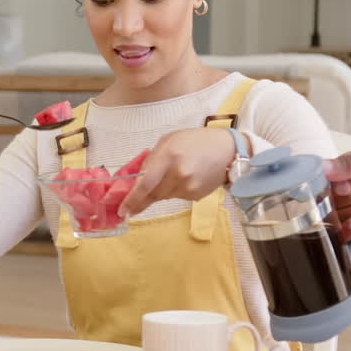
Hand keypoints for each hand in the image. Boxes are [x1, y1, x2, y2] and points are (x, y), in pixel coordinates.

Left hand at [119, 128, 240, 216]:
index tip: (122, 210)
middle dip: (141, 200)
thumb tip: (137, 179)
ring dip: (160, 191)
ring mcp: (189, 187)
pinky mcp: (196, 196)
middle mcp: (179, 173)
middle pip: (152, 194)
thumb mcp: (170, 140)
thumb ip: (152, 158)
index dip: (132, 199)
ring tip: (171, 176)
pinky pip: (177, 197)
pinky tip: (185, 178)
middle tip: (130, 207)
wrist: (228, 150)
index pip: (145, 183)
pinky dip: (174, 191)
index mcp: (169, 155)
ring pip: (164, 196)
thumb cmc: (196, 141)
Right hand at [323, 142, 350, 241]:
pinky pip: (343, 233)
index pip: (324, 179)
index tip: (349, 184)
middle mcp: (348, 190)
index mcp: (348, 170)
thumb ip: (350, 162)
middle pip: (328, 199)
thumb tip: (322, 168)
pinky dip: (349, 229)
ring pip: (336, 215)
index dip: (335, 184)